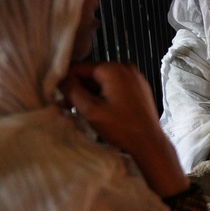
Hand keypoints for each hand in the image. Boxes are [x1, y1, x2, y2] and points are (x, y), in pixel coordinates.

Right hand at [60, 61, 186, 196]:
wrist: (149, 142)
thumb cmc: (121, 127)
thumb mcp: (90, 109)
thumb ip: (72, 90)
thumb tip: (60, 79)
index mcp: (113, 69)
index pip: (79, 68)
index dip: (67, 82)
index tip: (61, 99)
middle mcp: (125, 68)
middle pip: (91, 74)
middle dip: (79, 89)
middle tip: (69, 108)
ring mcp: (134, 77)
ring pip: (103, 81)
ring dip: (91, 94)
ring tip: (83, 112)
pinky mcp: (139, 88)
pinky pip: (115, 87)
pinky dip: (104, 96)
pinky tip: (100, 111)